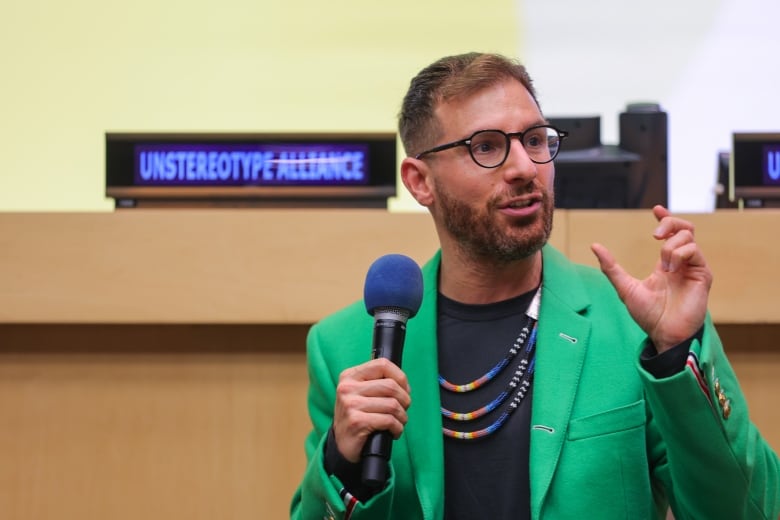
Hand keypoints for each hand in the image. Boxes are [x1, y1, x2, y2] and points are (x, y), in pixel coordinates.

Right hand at [332, 358, 411, 462]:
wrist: (342, 444)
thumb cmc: (358, 416)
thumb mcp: (361, 394)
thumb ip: (377, 383)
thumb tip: (404, 384)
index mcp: (350, 376)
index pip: (382, 364)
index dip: (400, 377)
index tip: (405, 389)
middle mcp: (347, 388)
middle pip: (390, 386)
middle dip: (404, 400)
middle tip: (403, 409)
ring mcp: (351, 405)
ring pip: (392, 404)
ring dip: (402, 416)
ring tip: (399, 422)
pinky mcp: (357, 422)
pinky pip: (388, 420)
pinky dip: (397, 428)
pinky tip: (393, 432)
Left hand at [590, 205, 712, 352]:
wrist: (663, 334)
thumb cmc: (648, 315)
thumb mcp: (624, 287)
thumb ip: (611, 267)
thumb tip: (595, 246)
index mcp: (667, 263)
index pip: (671, 233)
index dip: (665, 218)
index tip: (655, 209)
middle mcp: (682, 262)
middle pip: (684, 228)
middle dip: (670, 222)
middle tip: (655, 234)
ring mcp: (694, 267)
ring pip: (688, 237)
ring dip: (670, 246)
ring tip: (663, 266)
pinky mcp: (703, 274)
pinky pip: (694, 251)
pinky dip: (679, 254)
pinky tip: (670, 269)